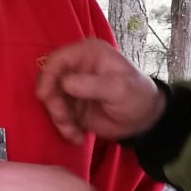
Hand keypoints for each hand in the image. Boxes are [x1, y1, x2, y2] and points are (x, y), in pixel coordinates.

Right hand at [37, 39, 164, 145]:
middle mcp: (76, 68)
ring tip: (75, 133)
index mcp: (88, 54)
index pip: (58, 59)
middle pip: (49, 81)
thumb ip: (92, 85)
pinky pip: (59, 117)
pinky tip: (79, 137)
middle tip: (64, 120)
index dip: (47, 76)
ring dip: (60, 120)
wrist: (144, 119)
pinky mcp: (72, 107)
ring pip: (51, 102)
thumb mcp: (119, 88)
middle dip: (53, 103)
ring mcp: (72, 88)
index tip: (45, 97)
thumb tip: (65, 84)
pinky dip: (65, 129)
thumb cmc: (136, 95)